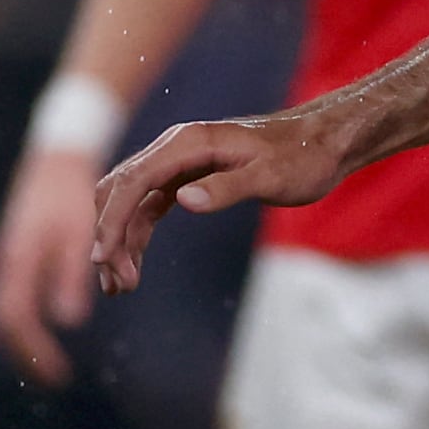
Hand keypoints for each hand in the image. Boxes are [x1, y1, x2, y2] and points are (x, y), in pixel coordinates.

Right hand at [0, 149, 107, 385]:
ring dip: (25, 339)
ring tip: (49, 360)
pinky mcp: (18, 253)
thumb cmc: (72, 194)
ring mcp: (9, 259)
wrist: (58, 158)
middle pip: (6, 321)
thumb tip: (69, 321)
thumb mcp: (78, 234)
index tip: (57, 375)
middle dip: (25, 352)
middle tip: (52, 377)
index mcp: (17, 262)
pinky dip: (27, 318)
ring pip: (8, 310)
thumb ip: (71, 275)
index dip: (32, 349)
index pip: (14, 319)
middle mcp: (6, 264)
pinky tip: (48, 325)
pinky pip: (16, 295)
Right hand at [89, 111, 344, 295]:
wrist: (325, 142)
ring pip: (131, 201)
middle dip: (110, 235)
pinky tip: (134, 264)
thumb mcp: (270, 176)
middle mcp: (177, 148)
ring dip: (121, 241)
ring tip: (120, 286)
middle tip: (116, 283)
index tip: (103, 257)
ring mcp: (180, 162)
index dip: (113, 218)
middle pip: (122, 190)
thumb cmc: (302, 157)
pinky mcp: (188, 177)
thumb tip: (182, 201)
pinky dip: (137, 234)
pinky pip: (149, 206)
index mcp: (189, 142)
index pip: (134, 180)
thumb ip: (227, 187)